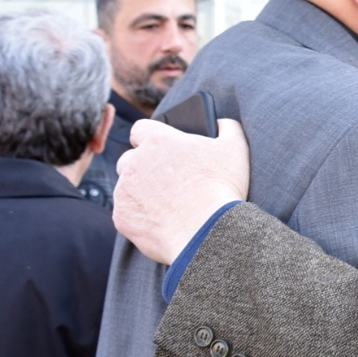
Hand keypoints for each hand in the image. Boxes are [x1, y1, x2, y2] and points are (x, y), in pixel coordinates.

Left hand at [113, 118, 250, 264]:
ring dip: (141, 192)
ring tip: (167, 205)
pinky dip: (140, 217)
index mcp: (158, 140)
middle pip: (130, 159)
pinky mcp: (121, 217)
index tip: (160, 147)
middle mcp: (134, 162)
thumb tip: (219, 123)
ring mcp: (125, 190)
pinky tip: (162, 222)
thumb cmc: (222, 188)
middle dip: (143, 167)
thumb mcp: (236, 148)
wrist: (205, 234)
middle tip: (167, 180)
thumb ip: (226, 127)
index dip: (150, 137)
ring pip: (127, 187)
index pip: (141, 129)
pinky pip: (127, 214)